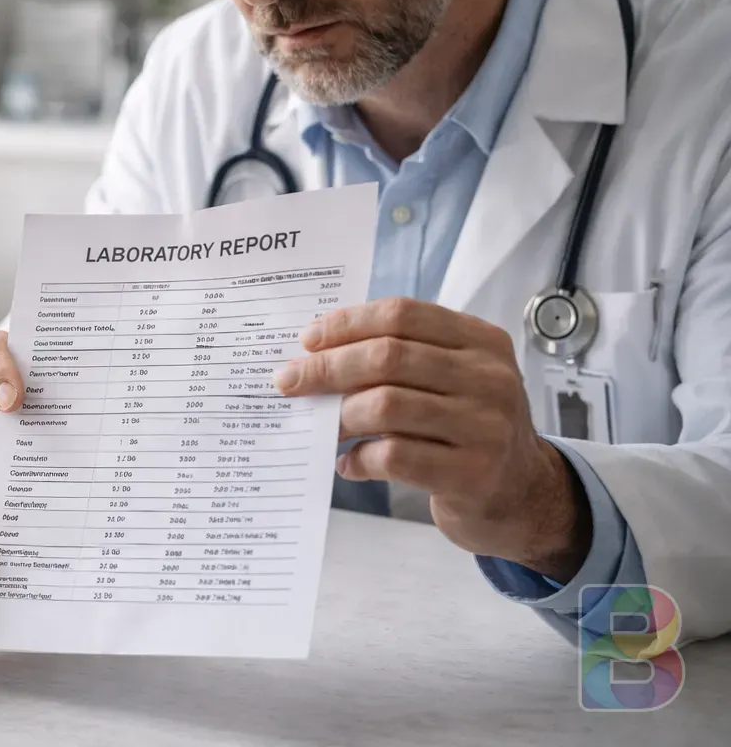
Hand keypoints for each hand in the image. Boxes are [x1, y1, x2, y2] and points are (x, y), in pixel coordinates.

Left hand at [274, 298, 590, 580]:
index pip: (403, 314)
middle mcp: (490, 379)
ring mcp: (486, 427)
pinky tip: (349, 463)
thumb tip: (317, 353)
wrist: (523, 497)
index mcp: (482, 342)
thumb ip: (403, 359)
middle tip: (288, 381)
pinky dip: (359, 458)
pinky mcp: (472, 474)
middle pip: (388, 356)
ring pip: (385, 405)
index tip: (307, 340)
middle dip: (327, 367)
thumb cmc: (469, 429)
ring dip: (338, 416)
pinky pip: (394, 456)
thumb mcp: (454, 380)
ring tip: (319, 427)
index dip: (347, 323)